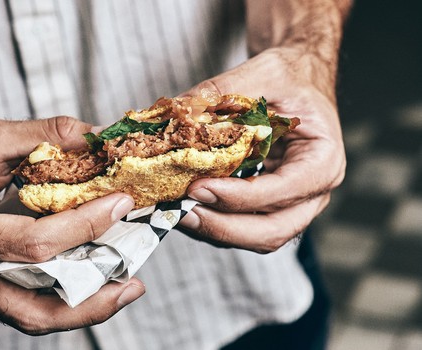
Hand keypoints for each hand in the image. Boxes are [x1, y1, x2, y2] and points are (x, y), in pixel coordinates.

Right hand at [0, 116, 143, 333]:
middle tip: (134, 283)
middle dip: (89, 300)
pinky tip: (94, 284)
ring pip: (31, 317)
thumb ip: (41, 135)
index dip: (82, 226)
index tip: (120, 203)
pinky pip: (26, 307)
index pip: (30, 243)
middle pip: (31, 307)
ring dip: (82, 311)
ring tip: (123, 291)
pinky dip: (64, 303)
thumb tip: (96, 137)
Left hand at [179, 47, 345, 252]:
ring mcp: (291, 204)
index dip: (238, 197)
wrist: (297, 82)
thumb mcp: (263, 72)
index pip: (282, 192)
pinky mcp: (268, 206)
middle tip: (182, 211)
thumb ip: (222, 91)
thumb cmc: (290, 78)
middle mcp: (312, 192)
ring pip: (255, 237)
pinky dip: (212, 222)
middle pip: (271, 231)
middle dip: (222, 227)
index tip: (198, 187)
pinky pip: (242, 226)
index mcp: (322, 160)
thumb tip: (177, 111)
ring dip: (213, 230)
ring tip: (175, 211)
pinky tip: (183, 206)